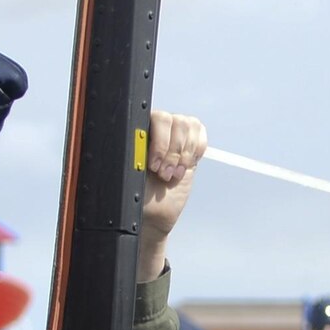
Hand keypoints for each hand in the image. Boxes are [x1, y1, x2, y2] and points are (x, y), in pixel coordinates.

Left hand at [139, 109, 207, 278]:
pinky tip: (184, 167)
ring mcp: (175, 136)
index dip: (160, 141)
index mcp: (138, 130)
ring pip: (189, 126)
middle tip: (163, 174)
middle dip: (172, 152)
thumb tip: (136, 142)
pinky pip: (200, 136)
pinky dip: (196, 152)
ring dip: (183, 155)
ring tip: (172, 174)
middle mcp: (157, 129)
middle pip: (176, 121)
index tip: (153, 166)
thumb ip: (132, 156)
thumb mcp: (129, 176)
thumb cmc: (137, 195)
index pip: (156, 117)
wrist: (153, 212)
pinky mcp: (190, 147)